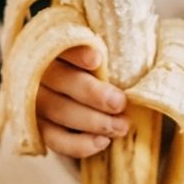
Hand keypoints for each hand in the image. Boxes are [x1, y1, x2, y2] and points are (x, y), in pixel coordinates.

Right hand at [37, 42, 127, 158]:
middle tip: (120, 103)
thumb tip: (148, 38)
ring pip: (58, 111)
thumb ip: (118, 48)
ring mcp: (35, 101)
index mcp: (56, 45)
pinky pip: (55, 139)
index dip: (76, 52)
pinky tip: (102, 142)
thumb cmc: (102, 66)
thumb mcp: (108, 50)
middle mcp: (40, 71)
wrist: (82, 93)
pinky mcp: (38, 127)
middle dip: (93, 94)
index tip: (97, 59)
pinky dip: (78, 144)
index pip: (62, 44)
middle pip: (61, 80)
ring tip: (121, 127)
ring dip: (92, 121)